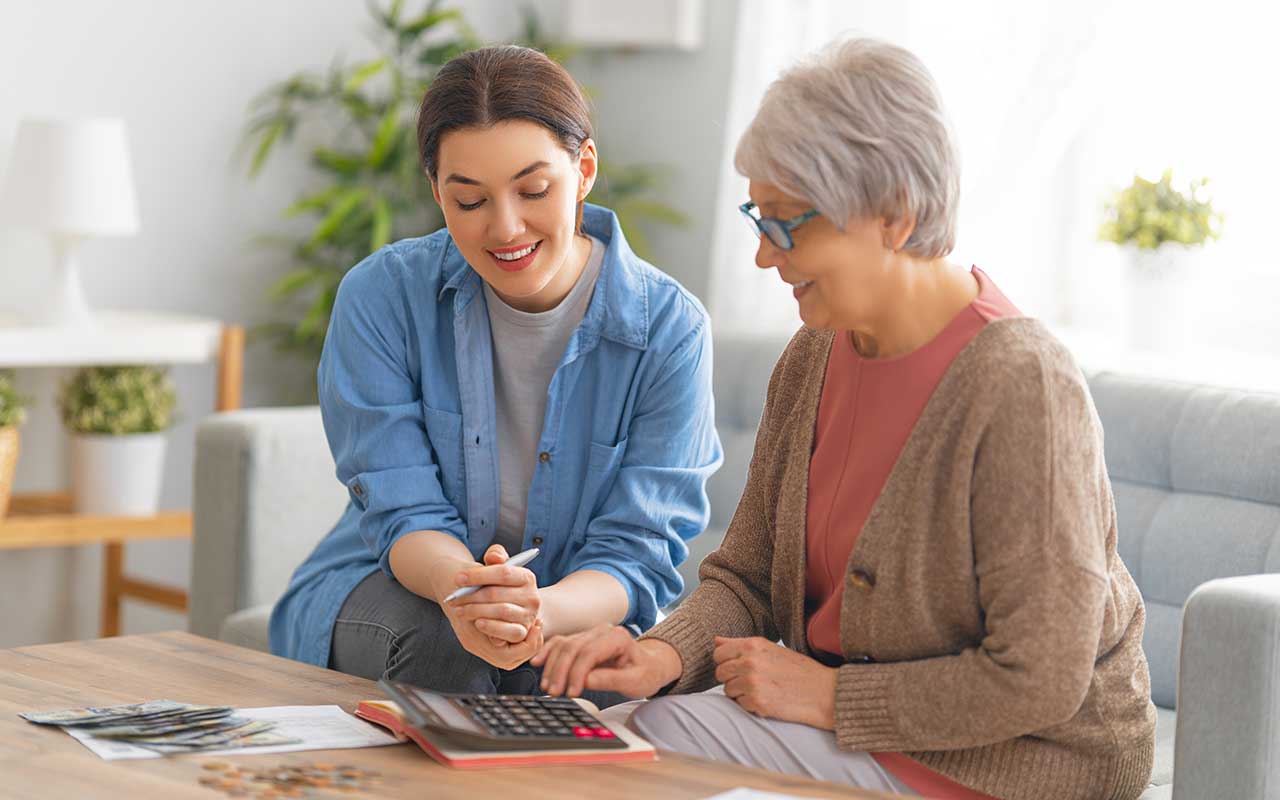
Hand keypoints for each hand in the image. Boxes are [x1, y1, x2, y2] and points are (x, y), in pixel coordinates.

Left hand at [446, 545, 541, 643]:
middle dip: (471, 595)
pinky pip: (508, 631)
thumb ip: (496, 556)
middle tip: (453, 598)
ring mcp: (529, 615)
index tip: (458, 578)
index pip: (503, 572)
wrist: (515, 609)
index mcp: (526, 576)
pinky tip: (477, 623)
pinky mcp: (523, 631)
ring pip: (501, 611)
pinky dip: (491, 627)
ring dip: (475, 611)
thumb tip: (494, 557)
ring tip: (460, 610)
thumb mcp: (498, 569)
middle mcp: (532, 596)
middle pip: (496, 593)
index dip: (478, 575)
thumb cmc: (501, 587)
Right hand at [531, 624, 682, 698]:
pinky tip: (538, 663)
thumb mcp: (635, 681)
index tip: (571, 692)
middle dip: (560, 671)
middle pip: (573, 647)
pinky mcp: (582, 640)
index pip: (590, 652)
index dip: (577, 673)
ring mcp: (590, 634)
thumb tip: (586, 680)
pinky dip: (548, 652)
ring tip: (548, 687)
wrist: (649, 665)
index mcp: (617, 637)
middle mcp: (602, 631)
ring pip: (563, 645)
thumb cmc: (644, 673)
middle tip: (554, 692)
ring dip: (552, 666)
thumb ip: (611, 679)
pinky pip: (560, 643)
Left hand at [713, 636, 836, 729]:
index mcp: (753, 645)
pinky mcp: (757, 703)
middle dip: (732, 678)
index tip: (736, 666)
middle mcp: (749, 662)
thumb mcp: (770, 649)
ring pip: (728, 690)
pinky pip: (740, 704)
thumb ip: (741, 645)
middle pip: (721, 672)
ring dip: (740, 693)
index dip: (725, 661)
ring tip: (761, 690)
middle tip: (751, 681)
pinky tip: (767, 699)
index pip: (719, 652)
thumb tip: (716, 640)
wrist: (824, 692)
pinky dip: (750, 704)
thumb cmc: (799, 670)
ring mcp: (752, 683)